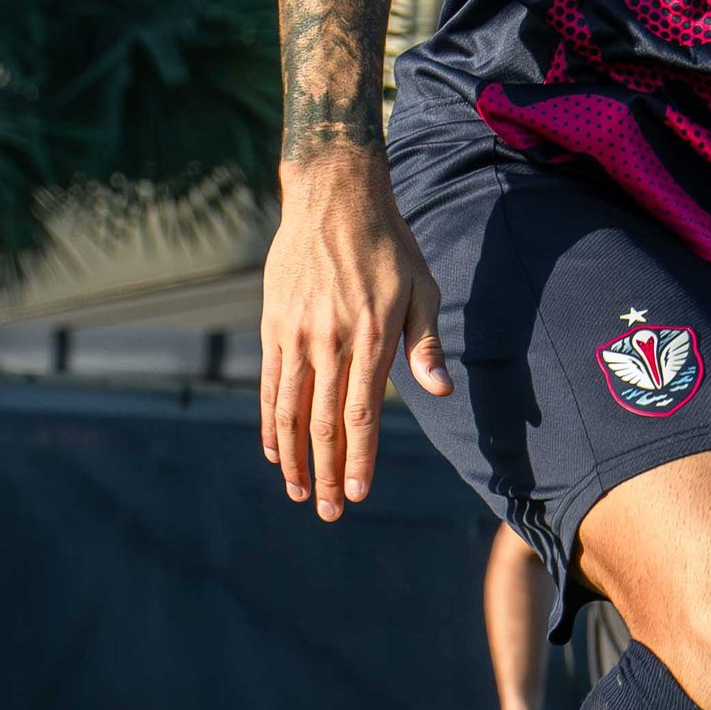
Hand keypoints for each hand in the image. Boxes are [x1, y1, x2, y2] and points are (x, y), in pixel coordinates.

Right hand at [259, 153, 448, 517]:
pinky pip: (269, 384)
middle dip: (329, 473)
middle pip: (323, 423)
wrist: (333, 197)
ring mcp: (295, 335)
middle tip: (332, 512)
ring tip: (299, 493)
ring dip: (295, 459)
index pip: (361, 414)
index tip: (360, 494)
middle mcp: (328, 341)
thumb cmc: (388, 246)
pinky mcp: (273, 326)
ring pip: (289, 411)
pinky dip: (270, 423)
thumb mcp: (421, 289)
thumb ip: (426, 343)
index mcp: (370, 337)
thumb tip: (441, 390)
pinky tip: (276, 452)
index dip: (360, 459)